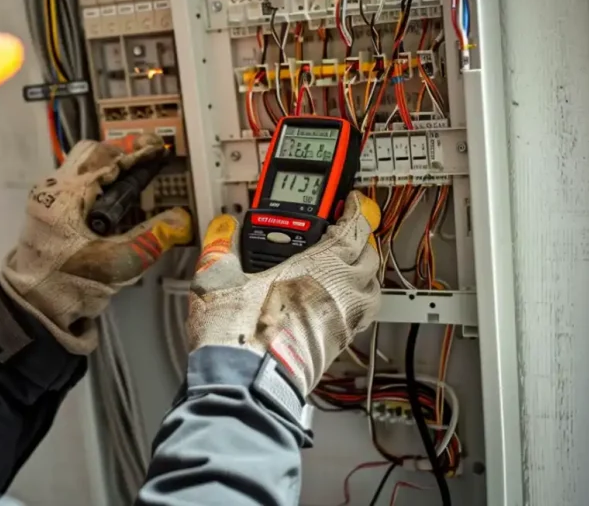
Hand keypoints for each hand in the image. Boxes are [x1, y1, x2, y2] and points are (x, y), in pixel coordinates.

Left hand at [0, 134, 191, 353]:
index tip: (158, 148)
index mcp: (66, 196)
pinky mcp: (49, 210)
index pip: (105, 159)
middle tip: (145, 167)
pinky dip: (98, 184)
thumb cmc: (70, 284)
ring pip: (82, 166)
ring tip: (134, 183)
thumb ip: (151, 237)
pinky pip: (76, 184)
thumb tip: (181, 218)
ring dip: (108, 169)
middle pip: (90, 154)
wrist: (34, 308)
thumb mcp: (117, 263)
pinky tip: (115, 202)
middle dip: (120, 155)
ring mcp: (48, 198)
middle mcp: (53, 189)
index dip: (136, 152)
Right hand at [187, 191, 380, 394]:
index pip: (355, 227)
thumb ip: (221, 247)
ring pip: (370, 288)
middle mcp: (340, 292)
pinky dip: (354, 302)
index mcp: (319, 267)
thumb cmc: (240, 335)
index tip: (350, 204)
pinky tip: (331, 303)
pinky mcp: (337, 345)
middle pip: (369, 256)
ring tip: (342, 267)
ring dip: (362, 273)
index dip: (356, 210)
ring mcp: (343, 321)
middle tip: (341, 231)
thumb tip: (222, 229)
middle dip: (359, 240)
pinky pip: (359, 315)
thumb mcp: (218, 279)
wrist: (245, 384)